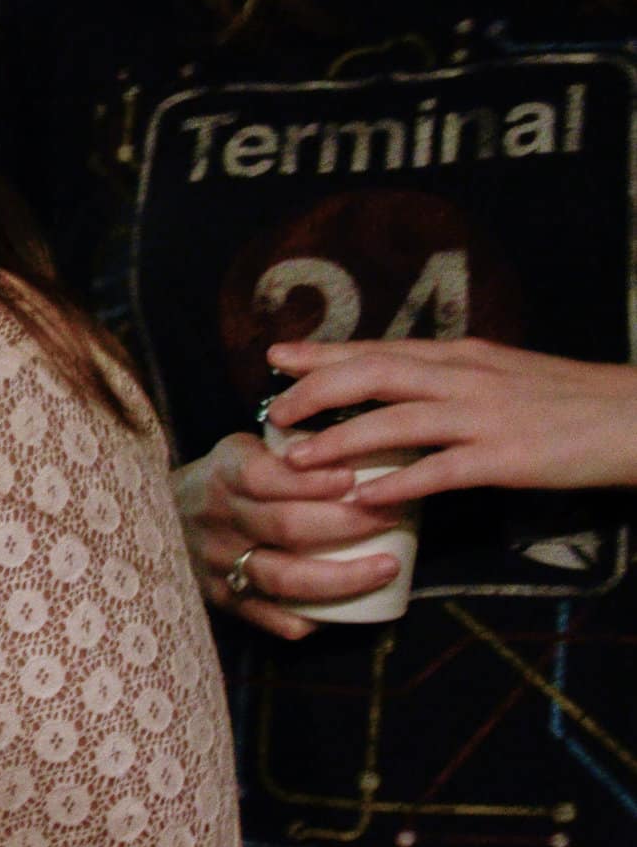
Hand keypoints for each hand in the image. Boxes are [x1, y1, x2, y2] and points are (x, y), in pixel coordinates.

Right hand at [170, 432, 403, 639]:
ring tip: (386, 567)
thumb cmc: (225, 482)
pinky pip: (273, 618)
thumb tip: (362, 440)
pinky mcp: (223, 601)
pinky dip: (311, 619)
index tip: (354, 478)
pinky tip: (345, 611)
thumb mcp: (243, 451)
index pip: (264, 477)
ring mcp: (218, 564)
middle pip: (284, 526)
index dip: (311, 480)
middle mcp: (217, 520)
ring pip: (283, 578)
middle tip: (392, 517)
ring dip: (343, 577)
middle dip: (347, 523)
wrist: (164, 519)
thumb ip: (288, 447)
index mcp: (222, 475)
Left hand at [266, 338, 636, 504]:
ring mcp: (485, 416)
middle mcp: (465, 377)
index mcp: (461, 356)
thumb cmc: (570, 399)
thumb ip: (452, 376)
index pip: (378, 348)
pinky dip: (399, 482)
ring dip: (340, 440)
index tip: (276, 355)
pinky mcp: (508, 457)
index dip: (323, 353)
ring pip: (396, 421)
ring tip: (297, 460)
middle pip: (373, 374)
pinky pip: (442, 470)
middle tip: (275, 412)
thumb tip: (402, 384)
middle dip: (316, 392)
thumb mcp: (502, 373)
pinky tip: (363, 498)